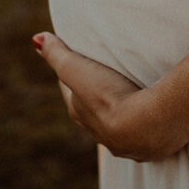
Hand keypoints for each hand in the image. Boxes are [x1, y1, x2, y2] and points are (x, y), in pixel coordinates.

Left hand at [32, 32, 188, 161]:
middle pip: (93, 113)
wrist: (147, 125)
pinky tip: (152, 121)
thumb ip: (57, 54)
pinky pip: (145, 137)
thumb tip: (36, 39)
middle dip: (96, 99)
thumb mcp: (78, 69)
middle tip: (106, 81)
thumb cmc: (108, 96)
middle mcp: (99, 134)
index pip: (72, 94)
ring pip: (119, 128)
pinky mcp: (151, 149)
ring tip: (132, 100)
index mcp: (80, 114)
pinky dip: (146, 128)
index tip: (78, 63)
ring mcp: (126, 144)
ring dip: (122, 116)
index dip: (74, 78)